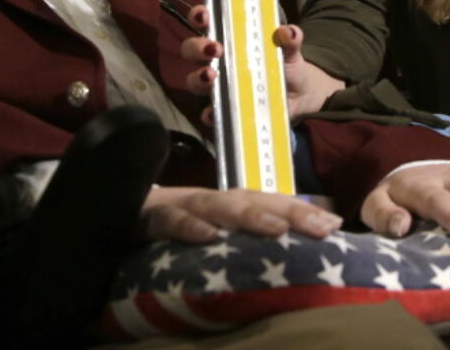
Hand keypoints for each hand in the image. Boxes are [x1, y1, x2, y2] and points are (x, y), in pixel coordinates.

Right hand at [141, 185, 342, 242]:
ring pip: (219, 206)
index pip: (271, 203)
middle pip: (255, 200)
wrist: (113, 213)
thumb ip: (243, 240)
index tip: (336, 225)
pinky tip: (209, 238)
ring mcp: (182, 206)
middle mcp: (211, 201)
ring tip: (277, 229)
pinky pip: (171, 221)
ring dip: (249, 216)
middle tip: (324, 227)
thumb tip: (288, 250)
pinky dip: (189, 227)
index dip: (302, 212)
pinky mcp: (150, 218)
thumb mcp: (211, 234)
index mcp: (228, 204)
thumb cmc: (172, 229)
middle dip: (291, 211)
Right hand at [181, 6, 344, 117]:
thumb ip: (290, 39)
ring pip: (194, 80)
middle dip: (197, 47)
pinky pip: (210, 113)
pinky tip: (213, 112)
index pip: (205, 22)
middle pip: (192, 50)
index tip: (204, 16)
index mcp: (229, 37)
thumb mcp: (290, 49)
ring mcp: (219, 85)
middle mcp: (217, 60)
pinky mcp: (225, 109)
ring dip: (198, 77)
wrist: (298, 94)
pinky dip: (209, 113)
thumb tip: (289, 32)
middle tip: (214, 48)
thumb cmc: (285, 63)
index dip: (199, 16)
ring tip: (211, 75)